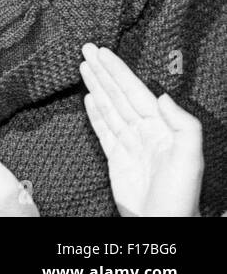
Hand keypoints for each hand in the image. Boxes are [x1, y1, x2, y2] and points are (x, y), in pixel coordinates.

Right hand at [80, 43, 202, 216]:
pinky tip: (88, 98)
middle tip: (87, 50)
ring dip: (97, 86)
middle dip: (103, 72)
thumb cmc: (180, 196)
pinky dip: (95, 113)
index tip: (102, 53)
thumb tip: (162, 96)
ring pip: (110, 107)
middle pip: (119, 95)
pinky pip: (104, 129)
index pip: (135, 92)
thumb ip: (182, 124)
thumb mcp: (189, 157)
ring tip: (83, 66)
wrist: (162, 223)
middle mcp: (145, 132)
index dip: (118, 71)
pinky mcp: (117, 159)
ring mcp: (130, 144)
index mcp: (161, 128)